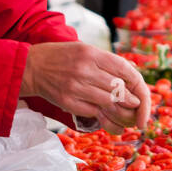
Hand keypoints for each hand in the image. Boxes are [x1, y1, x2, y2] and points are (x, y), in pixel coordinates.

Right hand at [20, 41, 151, 133]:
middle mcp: (84, 69)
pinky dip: (105, 117)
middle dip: (132, 101)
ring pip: (108, 102)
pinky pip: (93, 112)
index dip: (137, 84)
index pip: (124, 70)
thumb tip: (132, 73)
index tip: (140, 94)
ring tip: (128, 116)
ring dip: (121, 111)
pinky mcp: (67, 102)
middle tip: (137, 108)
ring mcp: (75, 87)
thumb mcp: (84, 49)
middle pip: (118, 88)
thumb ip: (106, 61)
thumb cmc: (61, 57)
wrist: (31, 67)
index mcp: (91, 54)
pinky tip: (111, 121)